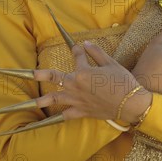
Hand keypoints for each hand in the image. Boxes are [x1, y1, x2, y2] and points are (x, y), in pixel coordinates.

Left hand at [32, 42, 151, 123]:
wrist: (130, 103)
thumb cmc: (122, 81)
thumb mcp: (110, 63)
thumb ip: (96, 52)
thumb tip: (85, 43)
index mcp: (83, 72)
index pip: (77, 57)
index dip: (77, 51)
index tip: (78, 47)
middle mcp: (77, 86)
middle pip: (55, 78)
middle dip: (41, 74)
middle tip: (31, 73)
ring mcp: (78, 100)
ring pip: (56, 99)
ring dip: (43, 100)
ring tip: (34, 102)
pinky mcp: (83, 112)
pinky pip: (68, 115)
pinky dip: (60, 115)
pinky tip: (54, 116)